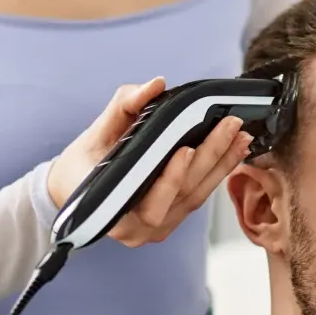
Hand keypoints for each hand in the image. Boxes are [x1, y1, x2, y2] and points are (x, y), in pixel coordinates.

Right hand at [46, 77, 254, 247]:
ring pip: (197, 195)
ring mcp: (159, 227)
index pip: (148, 201)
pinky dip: (218, 170)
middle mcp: (140, 229)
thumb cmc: (83, 164)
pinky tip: (234, 150)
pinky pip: (200, 195)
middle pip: (183, 194)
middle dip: (209, 158)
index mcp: (114, 214)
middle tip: (228, 126)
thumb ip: (124, 106)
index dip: (170, 179)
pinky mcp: (173, 218)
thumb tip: (155, 85)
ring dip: (222, 163)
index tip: (186, 149)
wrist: (76, 189)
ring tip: (239, 135)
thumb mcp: (96, 133)